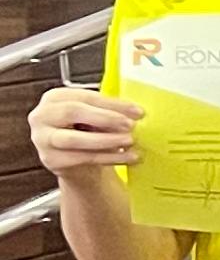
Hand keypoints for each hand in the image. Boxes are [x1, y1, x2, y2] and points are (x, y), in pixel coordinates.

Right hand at [26, 84, 140, 174]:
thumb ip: (110, 111)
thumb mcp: (96, 116)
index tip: (137, 111)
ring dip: (106, 140)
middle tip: (130, 125)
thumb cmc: (87, 132)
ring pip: (74, 138)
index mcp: (55, 98)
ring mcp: (43, 139)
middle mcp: (42, 116)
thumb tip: (135, 112)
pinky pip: (81, 158)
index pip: (84, 96)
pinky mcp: (51, 160)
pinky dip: (108, 157)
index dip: (112, 104)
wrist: (78, 163)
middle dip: (105, 118)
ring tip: (130, 141)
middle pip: (72, 112)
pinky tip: (127, 157)